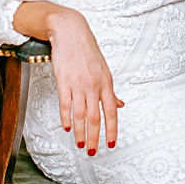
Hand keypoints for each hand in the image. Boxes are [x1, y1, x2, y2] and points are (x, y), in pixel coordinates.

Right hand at [46, 7, 122, 156]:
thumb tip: (120, 104)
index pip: (111, 112)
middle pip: (95, 118)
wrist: (70, 31)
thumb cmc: (87, 50)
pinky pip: (65, 104)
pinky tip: (67, 128)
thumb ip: (110, 90)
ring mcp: (78, 84)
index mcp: (106, 83)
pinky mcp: (64, 81)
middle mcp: (94, 86)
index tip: (110, 144)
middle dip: (95, 137)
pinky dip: (66, 118)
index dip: (111, 130)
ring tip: (80, 144)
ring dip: (80, 132)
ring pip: (80, 115)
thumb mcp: (104, 70)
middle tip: (93, 152)